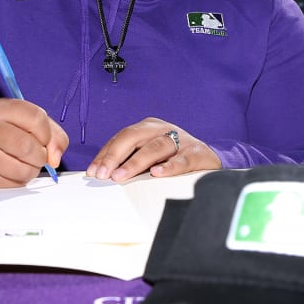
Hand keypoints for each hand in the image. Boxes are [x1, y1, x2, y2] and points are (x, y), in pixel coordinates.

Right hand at [0, 98, 68, 187]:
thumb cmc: (12, 128)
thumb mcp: (34, 121)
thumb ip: (54, 136)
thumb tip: (54, 159)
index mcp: (2, 108)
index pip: (36, 119)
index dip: (47, 134)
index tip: (44, 139)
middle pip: (26, 146)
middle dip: (41, 156)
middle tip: (39, 155)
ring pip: (20, 170)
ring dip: (32, 171)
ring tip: (27, 163)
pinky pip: (11, 184)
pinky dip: (20, 181)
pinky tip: (15, 170)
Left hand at [86, 117, 220, 181]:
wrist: (209, 159)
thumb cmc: (173, 159)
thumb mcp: (149, 156)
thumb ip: (129, 161)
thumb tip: (102, 174)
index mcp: (148, 127)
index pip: (121, 137)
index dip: (105, 154)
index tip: (93, 171)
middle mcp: (162, 129)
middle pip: (134, 137)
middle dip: (115, 155)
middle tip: (103, 174)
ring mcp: (181, 139)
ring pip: (155, 147)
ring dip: (136, 162)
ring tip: (121, 176)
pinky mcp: (198, 153)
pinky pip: (182, 159)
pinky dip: (169, 166)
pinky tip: (157, 173)